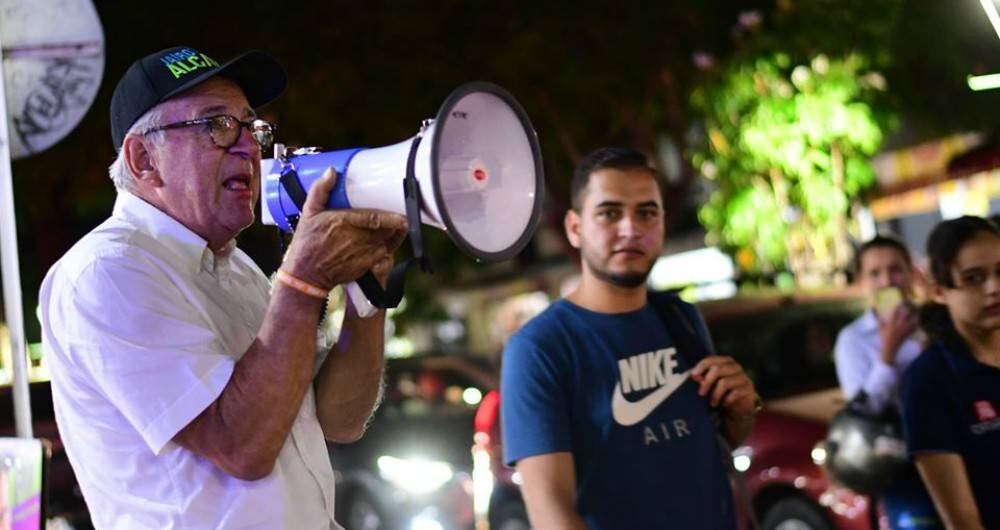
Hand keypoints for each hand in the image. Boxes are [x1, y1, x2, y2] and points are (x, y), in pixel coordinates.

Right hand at [281, 168, 407, 289]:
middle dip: (396, 224)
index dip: (391, 217)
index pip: (374, 218)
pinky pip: (384, 256)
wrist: (306, 274)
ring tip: (399, 228)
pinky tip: (388, 243)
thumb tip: (331, 172)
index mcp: (343, 222)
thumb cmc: (307, 244)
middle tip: (402, 217)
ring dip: (395, 236)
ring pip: (388, 243)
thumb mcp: (308, 213)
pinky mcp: (366, 266)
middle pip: (386, 230)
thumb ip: (320, 191)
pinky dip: (389, 249)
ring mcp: (363, 254)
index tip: (401, 214)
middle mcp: (356, 239)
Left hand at [691, 356, 757, 417]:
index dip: (701, 367)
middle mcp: (735, 366)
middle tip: (701, 393)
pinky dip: (726, 400)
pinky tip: (724, 404)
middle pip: (717, 369)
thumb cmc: (722, 392)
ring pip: (724, 382)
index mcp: (724, 362)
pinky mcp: (748, 388)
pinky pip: (735, 392)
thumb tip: (695, 377)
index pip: (711, 360)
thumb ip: (703, 379)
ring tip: (712, 403)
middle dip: (707, 382)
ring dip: (715, 395)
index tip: (693, 376)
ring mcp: (743, 377)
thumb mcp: (711, 385)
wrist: (739, 406)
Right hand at [878, 302, 916, 364]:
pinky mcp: (908, 334)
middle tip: (911, 302)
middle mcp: (898, 325)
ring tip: (916, 310)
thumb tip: (872, 308)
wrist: (890, 348)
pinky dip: (916, 322)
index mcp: (891, 323)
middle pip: (905, 314)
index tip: (902, 301)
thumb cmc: (883, 337)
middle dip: (909, 307)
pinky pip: (914, 327)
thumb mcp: (879, 327)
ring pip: (912, 320)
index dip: (899, 305)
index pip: (895, 312)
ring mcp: (904, 330)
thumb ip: (877, 317)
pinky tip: (917, 319)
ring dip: (915, 314)